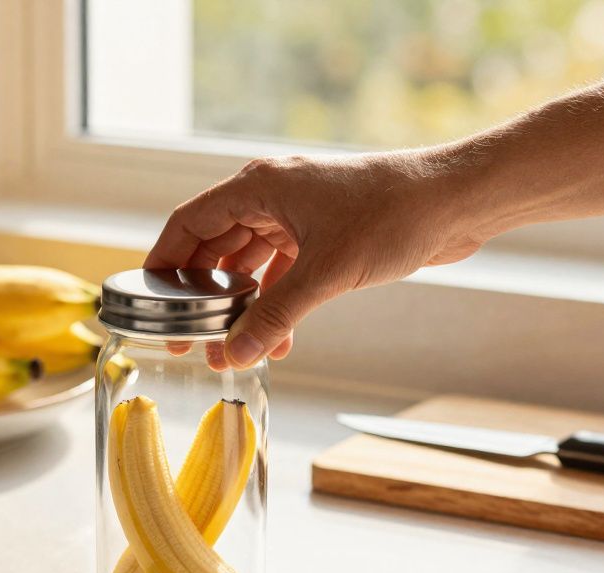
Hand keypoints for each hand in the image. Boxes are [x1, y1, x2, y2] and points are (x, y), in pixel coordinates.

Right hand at [144, 152, 488, 368]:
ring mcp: (298, 216)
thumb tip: (237, 354)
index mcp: (259, 186)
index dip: (164, 262)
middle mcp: (272, 196)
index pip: (189, 223)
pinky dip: (276, 304)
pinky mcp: (324, 236)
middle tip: (192, 338)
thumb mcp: (325, 272)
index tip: (148, 300)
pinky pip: (283, 273)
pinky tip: (279, 339)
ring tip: (236, 349)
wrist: (454, 202)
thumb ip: (275, 315)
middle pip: (215, 248)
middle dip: (203, 296)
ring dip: (243, 307)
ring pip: (250, 265)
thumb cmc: (392, 213)